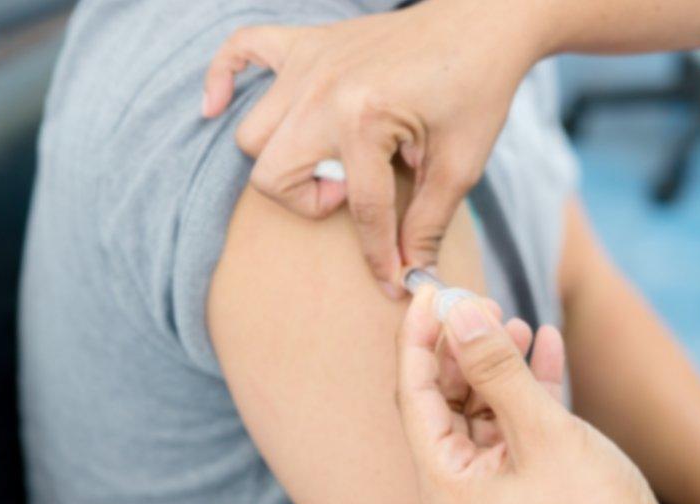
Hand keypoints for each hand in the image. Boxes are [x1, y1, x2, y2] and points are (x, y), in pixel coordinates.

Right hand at [202, 0, 545, 297]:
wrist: (482, 23)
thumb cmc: (478, 87)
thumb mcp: (461, 163)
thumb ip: (429, 221)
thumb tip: (414, 272)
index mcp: (363, 119)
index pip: (358, 209)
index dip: (379, 254)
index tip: (392, 281)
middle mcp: (323, 91)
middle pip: (271, 174)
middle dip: (308, 200)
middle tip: (354, 192)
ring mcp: (309, 63)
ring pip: (253, 132)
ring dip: (284, 158)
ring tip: (332, 158)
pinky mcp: (307, 43)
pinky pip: (238, 50)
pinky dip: (222, 78)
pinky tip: (217, 106)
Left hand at [395, 286, 683, 503]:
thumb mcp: (543, 435)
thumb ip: (496, 371)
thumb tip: (458, 314)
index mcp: (446, 482)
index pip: (414, 393)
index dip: (418, 338)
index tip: (431, 291)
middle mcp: (462, 485)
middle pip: (446, 398)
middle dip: (463, 347)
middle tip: (482, 303)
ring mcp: (496, 485)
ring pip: (484, 406)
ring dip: (498, 363)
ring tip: (516, 322)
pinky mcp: (531, 481)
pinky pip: (519, 422)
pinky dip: (531, 384)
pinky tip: (547, 346)